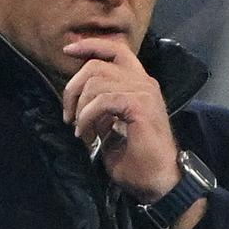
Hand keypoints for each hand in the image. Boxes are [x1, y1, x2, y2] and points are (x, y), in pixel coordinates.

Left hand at [61, 37, 179, 201]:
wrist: (159, 182)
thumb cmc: (138, 160)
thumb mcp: (111, 128)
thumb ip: (100, 108)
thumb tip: (80, 98)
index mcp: (139, 83)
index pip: (115, 50)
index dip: (89, 46)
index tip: (68, 49)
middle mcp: (144, 82)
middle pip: (97, 65)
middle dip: (73, 89)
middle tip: (68, 117)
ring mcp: (144, 92)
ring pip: (96, 82)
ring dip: (80, 110)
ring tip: (82, 133)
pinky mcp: (140, 105)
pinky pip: (103, 100)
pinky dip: (88, 118)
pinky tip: (89, 136)